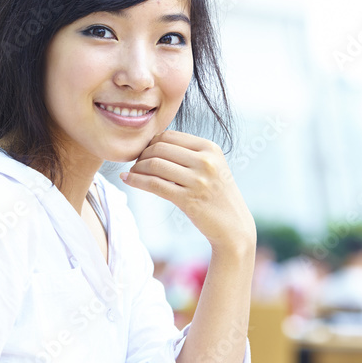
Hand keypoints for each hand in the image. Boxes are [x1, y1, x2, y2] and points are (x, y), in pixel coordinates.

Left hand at [122, 129, 255, 254]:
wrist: (233, 226)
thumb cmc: (217, 195)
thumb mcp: (213, 166)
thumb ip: (190, 153)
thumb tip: (154, 143)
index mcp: (211, 148)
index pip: (170, 136)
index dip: (151, 142)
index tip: (145, 152)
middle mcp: (206, 161)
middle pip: (160, 148)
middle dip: (142, 154)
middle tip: (135, 164)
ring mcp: (198, 180)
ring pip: (154, 165)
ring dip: (137, 168)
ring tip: (132, 173)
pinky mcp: (188, 199)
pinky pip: (154, 185)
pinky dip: (136, 181)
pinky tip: (128, 180)